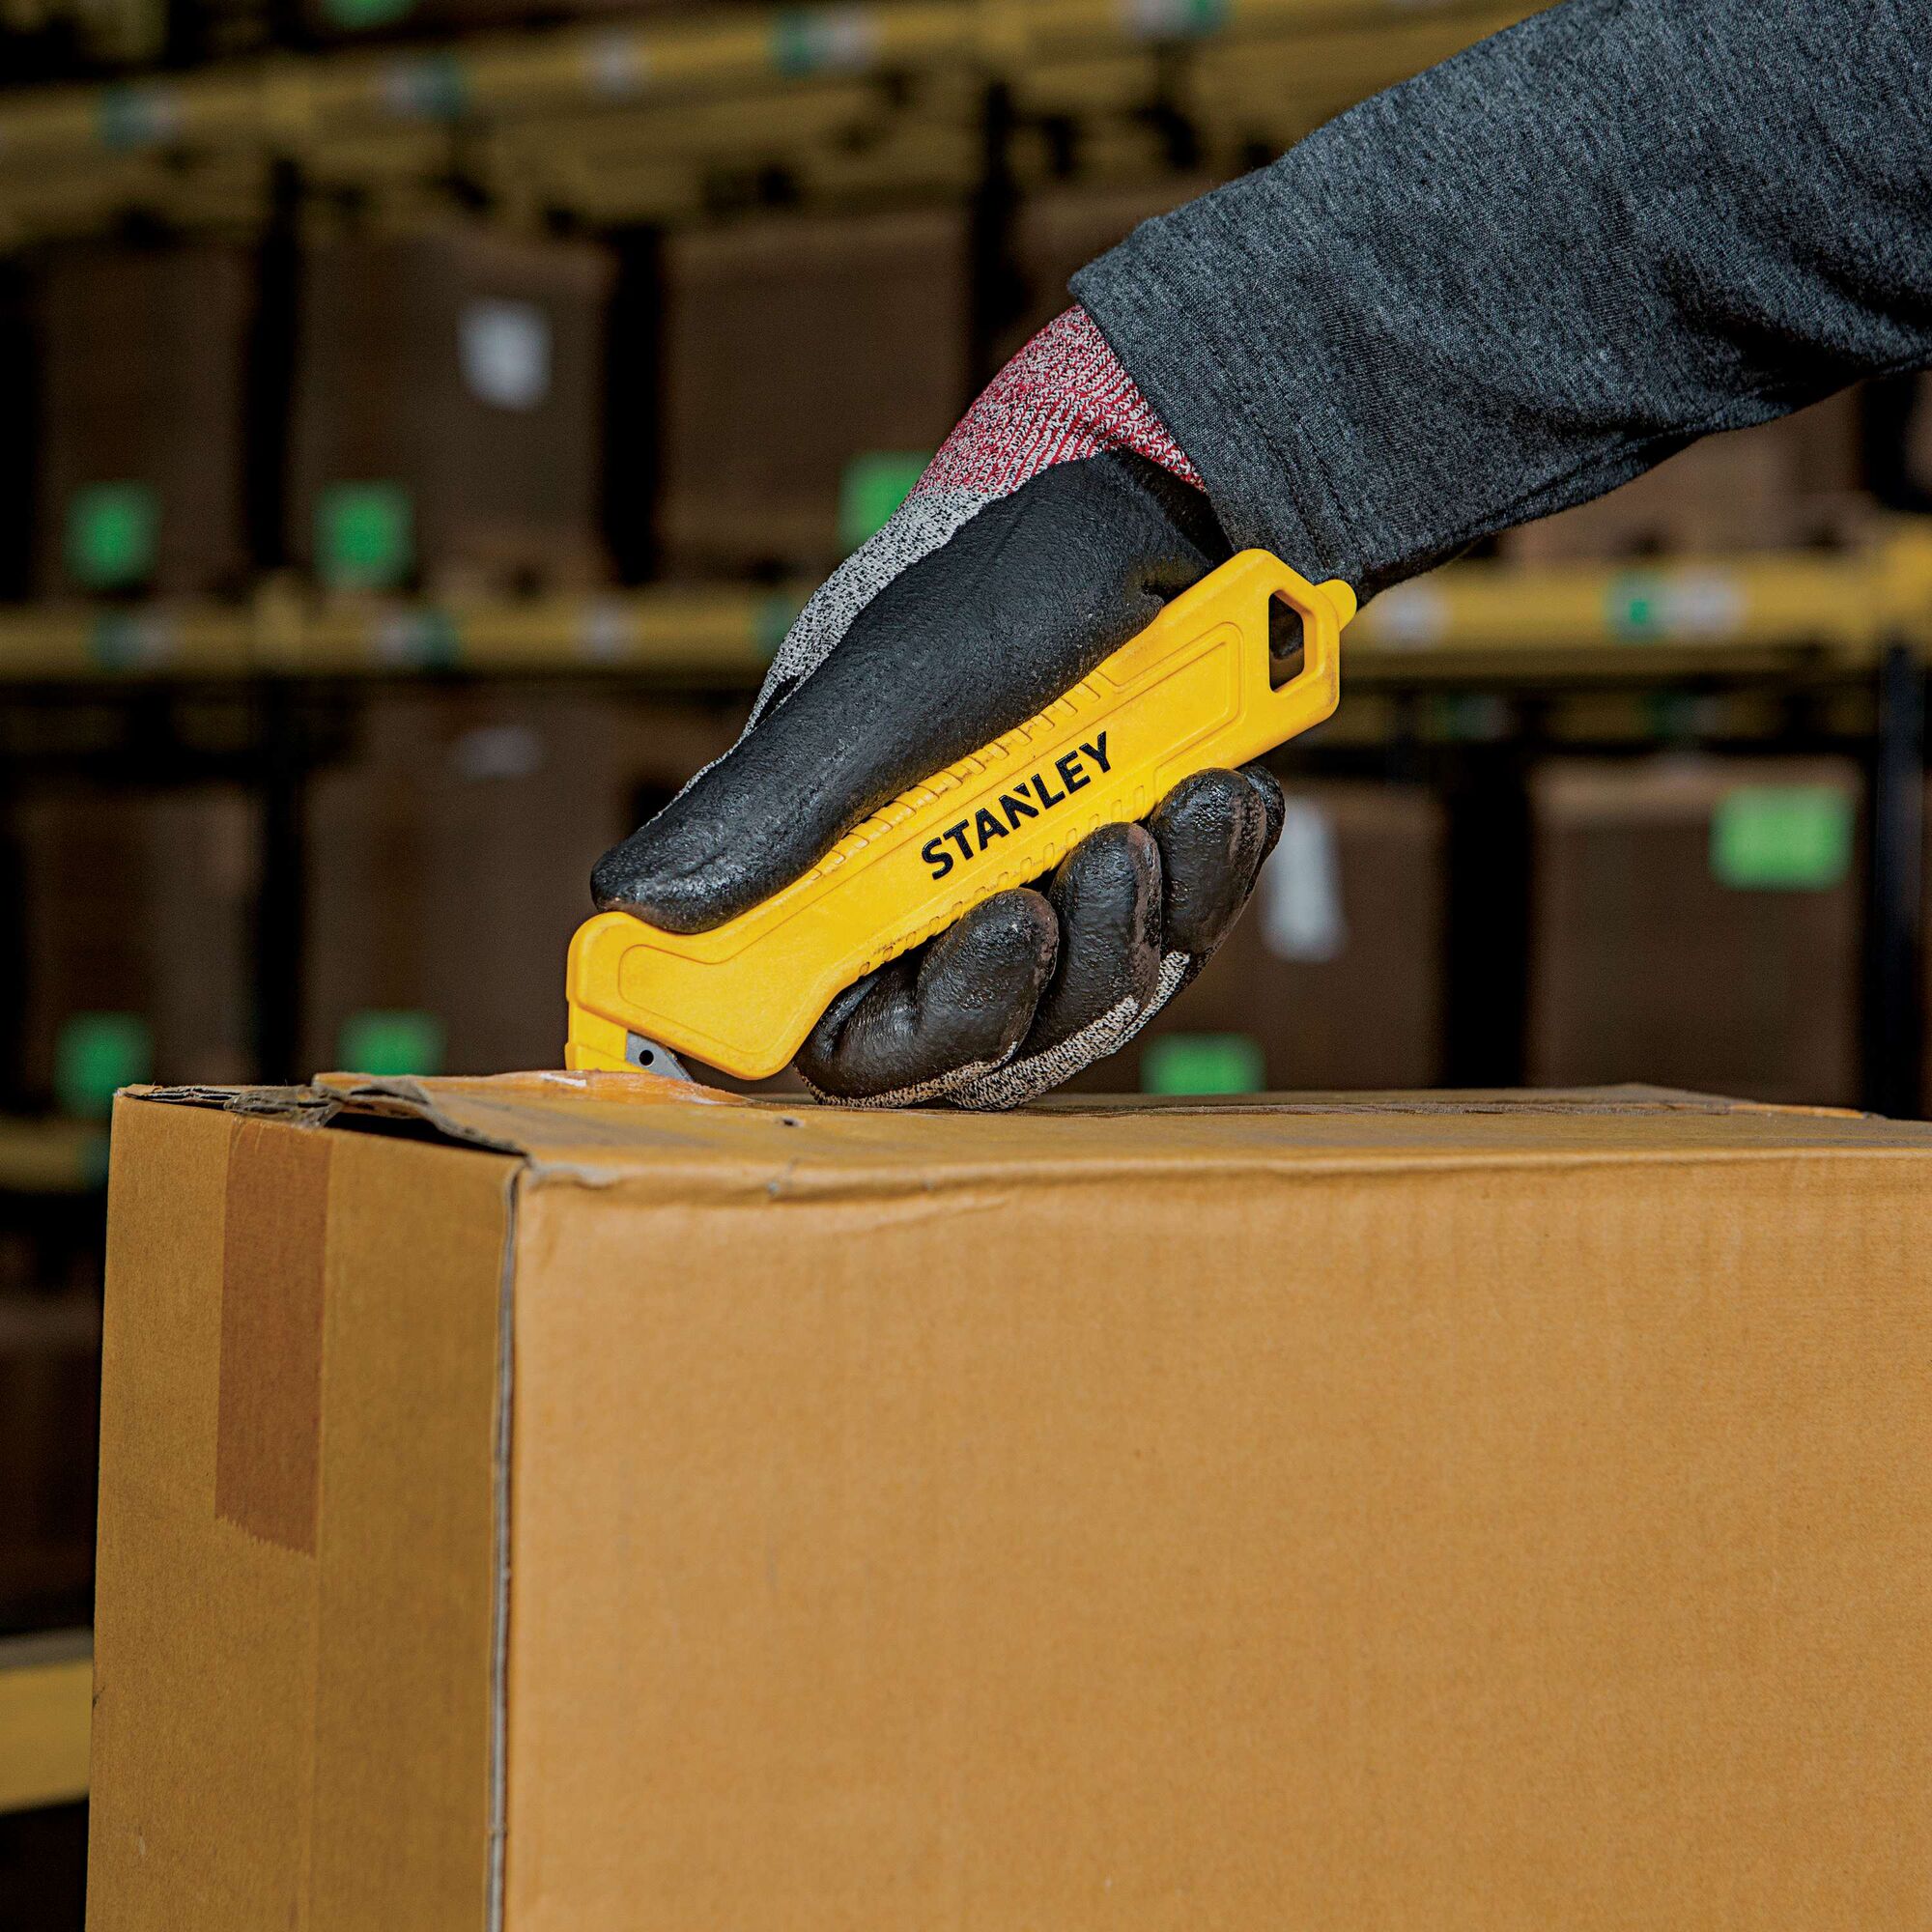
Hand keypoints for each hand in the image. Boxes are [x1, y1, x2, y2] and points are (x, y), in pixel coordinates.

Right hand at [593, 307, 1288, 1106]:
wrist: (1164, 486)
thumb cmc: (1009, 565)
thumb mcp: (890, 682)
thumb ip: (776, 799)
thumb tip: (629, 903)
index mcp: (833, 861)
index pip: (835, 1024)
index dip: (886, 1042)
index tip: (964, 979)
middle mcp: (930, 891)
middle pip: (979, 1037)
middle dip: (1058, 967)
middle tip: (1109, 854)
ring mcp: (1033, 882)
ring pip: (1085, 996)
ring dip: (1144, 913)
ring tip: (1181, 806)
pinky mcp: (1125, 866)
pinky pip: (1171, 935)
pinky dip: (1204, 876)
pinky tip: (1227, 798)